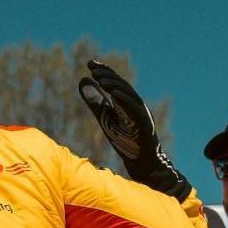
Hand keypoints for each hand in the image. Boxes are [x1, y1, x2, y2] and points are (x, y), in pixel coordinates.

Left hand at [77, 60, 188, 199]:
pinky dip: (125, 101)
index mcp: (127, 102)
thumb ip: (95, 100)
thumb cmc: (125, 140)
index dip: (104, 72)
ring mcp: (142, 114)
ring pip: (129, 95)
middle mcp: (136, 105)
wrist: (141, 163)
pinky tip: (113, 95)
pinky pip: (135, 110)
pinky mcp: (145, 125)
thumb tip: (82, 80)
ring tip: (100, 80)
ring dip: (115, 86)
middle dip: (108, 76)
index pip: (115, 83)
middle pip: (122, 86)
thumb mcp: (105, 117)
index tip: (90, 64)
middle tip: (93, 70)